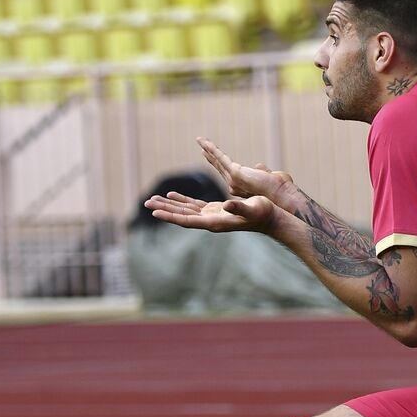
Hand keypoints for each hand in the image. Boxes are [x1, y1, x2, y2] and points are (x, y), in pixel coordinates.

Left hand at [144, 191, 277, 232]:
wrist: (271, 218)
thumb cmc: (264, 213)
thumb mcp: (252, 207)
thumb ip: (239, 206)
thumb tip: (226, 203)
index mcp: (216, 222)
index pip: (188, 220)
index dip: (171, 216)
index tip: (154, 212)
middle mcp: (210, 221)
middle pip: (181, 216)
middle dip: (163, 209)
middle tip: (145, 202)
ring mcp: (212, 216)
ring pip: (185, 210)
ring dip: (168, 205)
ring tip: (151, 199)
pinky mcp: (215, 211)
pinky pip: (194, 205)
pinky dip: (182, 200)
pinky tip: (171, 195)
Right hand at [196, 137, 295, 204]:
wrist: (284, 197)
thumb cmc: (281, 190)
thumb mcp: (271, 177)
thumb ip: (263, 172)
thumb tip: (259, 165)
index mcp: (244, 187)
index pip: (229, 173)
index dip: (222, 166)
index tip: (217, 158)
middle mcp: (235, 185)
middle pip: (220, 168)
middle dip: (212, 158)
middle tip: (203, 150)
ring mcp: (234, 180)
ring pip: (219, 162)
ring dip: (209, 150)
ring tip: (200, 141)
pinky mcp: (236, 173)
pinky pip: (221, 158)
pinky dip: (212, 149)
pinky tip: (203, 142)